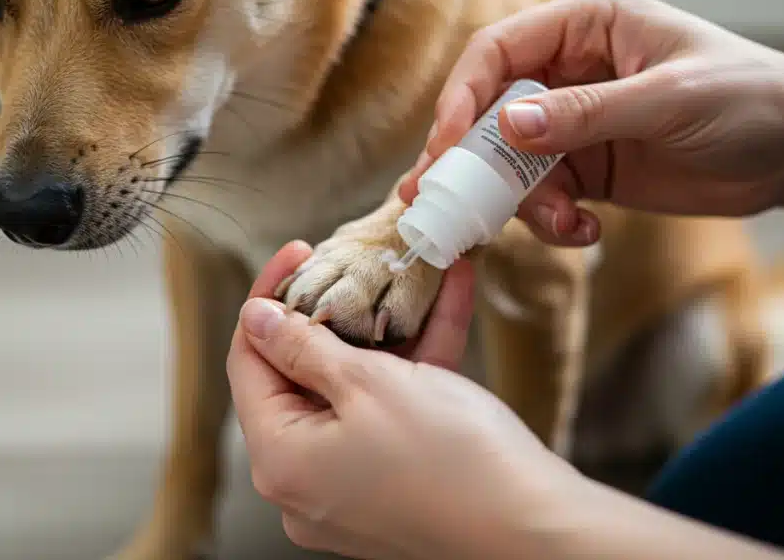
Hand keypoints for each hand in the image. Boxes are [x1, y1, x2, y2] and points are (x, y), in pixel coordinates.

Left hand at [226, 242, 584, 559]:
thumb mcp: (369, 383)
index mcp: (280, 460)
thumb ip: (304, 346)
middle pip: (300, 378)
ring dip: (383, 332)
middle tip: (357, 263)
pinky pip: (390, 414)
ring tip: (408, 273)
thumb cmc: (450, 458)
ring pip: (353, 391)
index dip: (269, 299)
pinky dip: (413, 367)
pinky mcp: (393, 485)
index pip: (248, 363)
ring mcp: (349, 487)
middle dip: (335, 313)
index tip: (300, 253)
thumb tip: (256, 318)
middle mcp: (304, 482)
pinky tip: (447, 303)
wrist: (536, 529)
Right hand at [399, 0, 783, 244]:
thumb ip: (585, 114)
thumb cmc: (750, 98)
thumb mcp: (668, 100)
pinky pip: (543, 196)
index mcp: (588, 24)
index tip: (446, 145)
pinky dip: (552, 221)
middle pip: (491, 110)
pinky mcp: (589, 169)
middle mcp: (571, 70)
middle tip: (444, 201)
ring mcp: (577, 123)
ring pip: (511, 163)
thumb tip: (507, 126)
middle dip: (471, 158)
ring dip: (521, 201)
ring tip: (565, 224)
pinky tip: (588, 232)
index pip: (498, 50)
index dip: (464, 95)